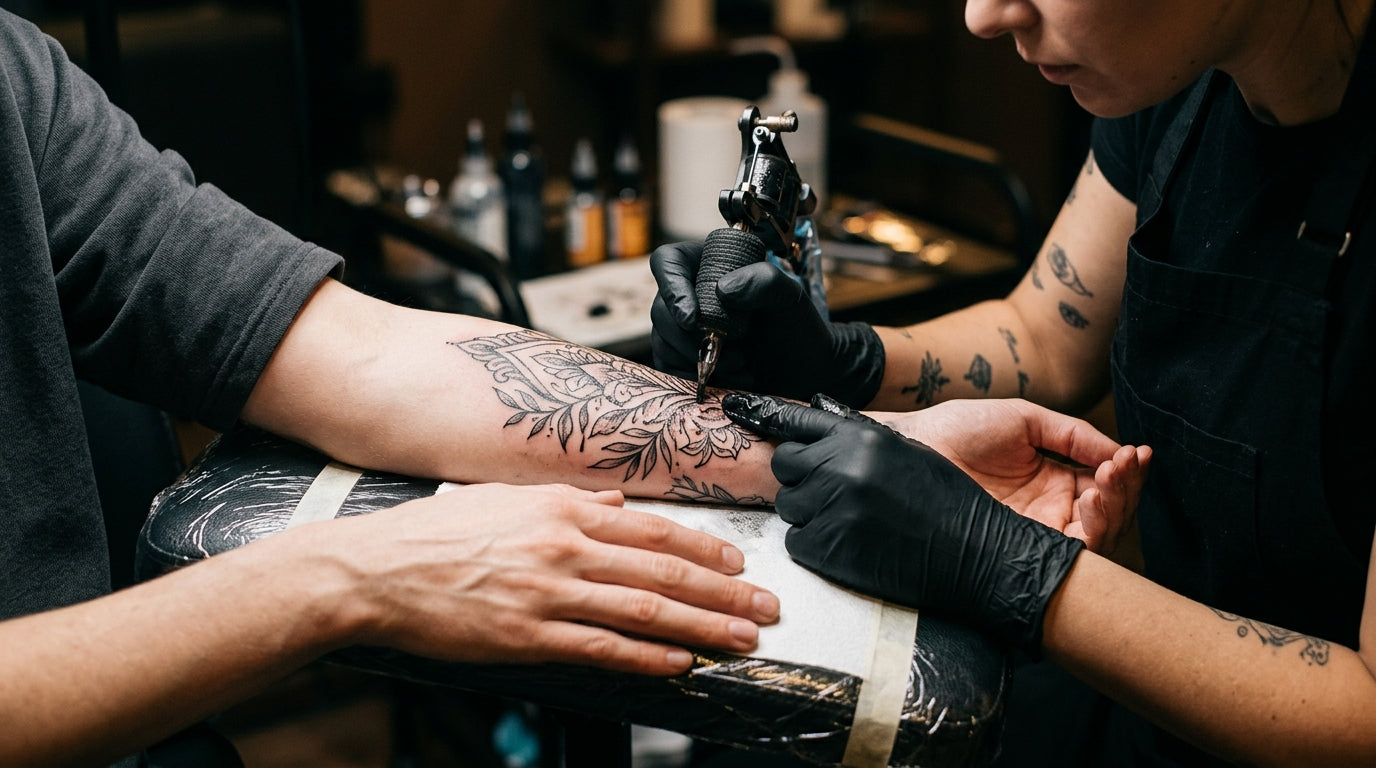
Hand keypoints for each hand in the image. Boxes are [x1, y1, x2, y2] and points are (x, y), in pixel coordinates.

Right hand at [321, 483, 779, 675]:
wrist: (378, 571)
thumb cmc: (439, 532)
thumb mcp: (508, 497)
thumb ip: (572, 501)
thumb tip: (619, 506)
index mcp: (562, 509)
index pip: (654, 529)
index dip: (705, 549)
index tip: (738, 564)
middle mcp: (564, 546)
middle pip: (663, 571)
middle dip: (723, 591)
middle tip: (765, 607)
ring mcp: (548, 593)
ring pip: (644, 610)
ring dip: (702, 626)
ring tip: (742, 638)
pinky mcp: (528, 637)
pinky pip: (602, 648)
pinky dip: (647, 656)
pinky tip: (680, 662)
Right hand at [649, 241, 884, 406]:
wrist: (805, 368)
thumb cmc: (798, 326)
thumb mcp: (790, 295)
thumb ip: (764, 280)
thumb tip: (722, 290)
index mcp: (708, 266)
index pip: (668, 262)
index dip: (671, 288)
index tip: (694, 318)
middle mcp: (689, 295)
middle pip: (660, 310)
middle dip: (692, 338)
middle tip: (733, 350)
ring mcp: (682, 329)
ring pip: (663, 342)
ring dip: (698, 360)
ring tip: (740, 365)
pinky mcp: (683, 360)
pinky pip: (669, 370)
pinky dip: (695, 379)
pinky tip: (729, 380)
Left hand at [721, 392, 1083, 651]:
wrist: (980, 555)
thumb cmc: (948, 501)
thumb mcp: (906, 451)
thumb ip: (857, 431)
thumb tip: (817, 403)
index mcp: (862, 438)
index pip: (797, 422)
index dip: (765, 416)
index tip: (735, 406)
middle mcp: (842, 466)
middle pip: (785, 464)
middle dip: (802, 478)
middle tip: (833, 496)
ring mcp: (833, 507)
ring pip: (789, 505)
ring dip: (811, 515)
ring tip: (853, 525)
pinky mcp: (829, 548)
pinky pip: (797, 543)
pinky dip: (817, 548)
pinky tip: (852, 549)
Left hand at [871, 400, 1150, 554]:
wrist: (913, 445)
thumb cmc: (958, 428)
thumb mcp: (1025, 420)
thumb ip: (1073, 435)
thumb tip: (1120, 452)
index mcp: (1055, 482)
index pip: (1107, 487)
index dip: (1127, 473)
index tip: (1136, 454)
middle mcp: (1049, 513)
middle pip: (1108, 515)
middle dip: (1126, 491)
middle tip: (1124, 466)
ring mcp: (1034, 533)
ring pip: (1095, 537)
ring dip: (1113, 508)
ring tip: (1107, 480)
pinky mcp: (1016, 551)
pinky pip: (1065, 554)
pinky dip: (1089, 530)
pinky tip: (1088, 499)